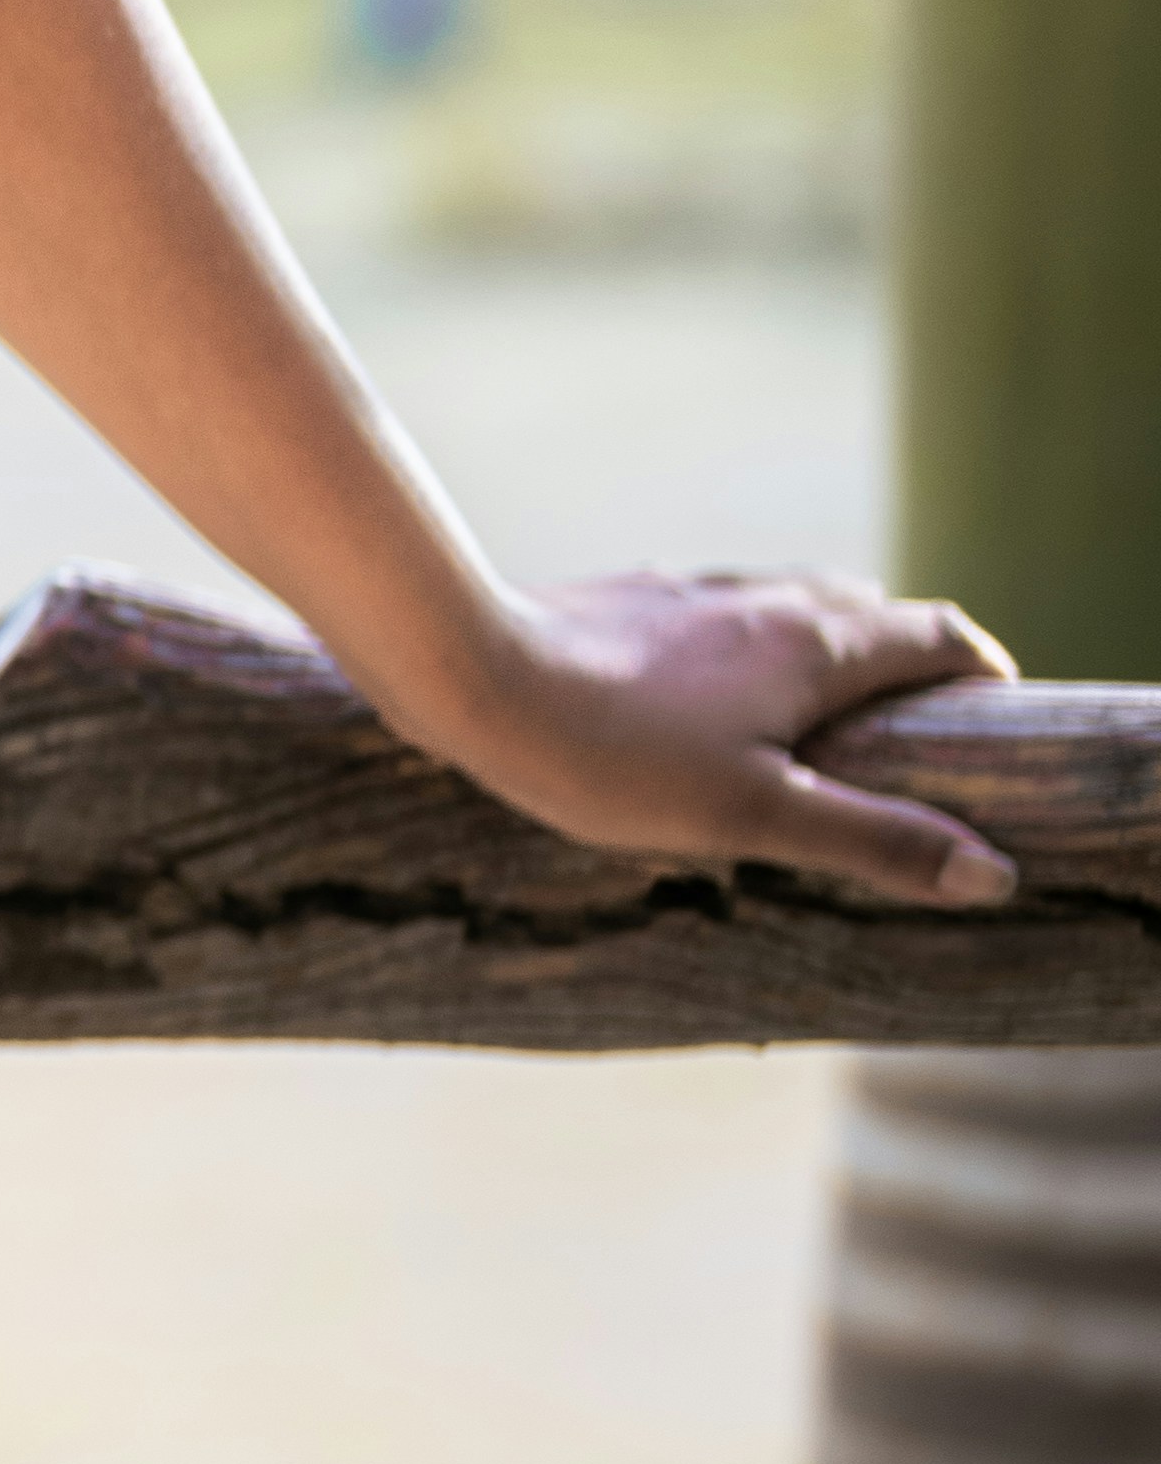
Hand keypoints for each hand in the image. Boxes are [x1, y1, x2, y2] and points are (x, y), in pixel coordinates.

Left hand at [404, 571, 1022, 909]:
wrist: (468, 672)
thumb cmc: (611, 757)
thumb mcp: (755, 815)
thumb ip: (874, 840)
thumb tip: (991, 873)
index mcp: (818, 643)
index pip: (940, 635)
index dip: (982, 671)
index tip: (995, 717)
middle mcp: (768, 598)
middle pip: (876, 613)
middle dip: (912, 663)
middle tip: (916, 734)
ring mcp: (696, 590)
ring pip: (795, 602)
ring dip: (830, 646)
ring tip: (821, 715)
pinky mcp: (633, 598)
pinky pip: (719, 609)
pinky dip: (751, 642)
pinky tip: (708, 688)